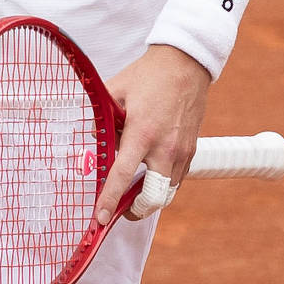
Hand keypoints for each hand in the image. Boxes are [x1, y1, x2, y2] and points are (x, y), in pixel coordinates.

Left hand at [96, 43, 211, 224]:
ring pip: (168, 192)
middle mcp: (165, 148)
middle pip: (153, 197)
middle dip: (135, 211)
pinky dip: (163, 186)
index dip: (109, 200)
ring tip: (131, 197)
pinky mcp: (192, 151)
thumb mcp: (114, 92)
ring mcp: (182, 152)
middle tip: (119, 212)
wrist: (185, 65)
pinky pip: (177, 180)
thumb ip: (102, 119)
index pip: (122, 176)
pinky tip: (149, 178)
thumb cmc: (146, 77)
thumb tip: (92, 139)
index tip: (99, 217)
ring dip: (150, 199)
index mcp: (141, 134)